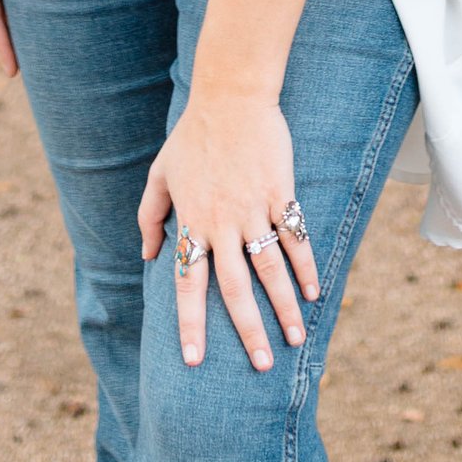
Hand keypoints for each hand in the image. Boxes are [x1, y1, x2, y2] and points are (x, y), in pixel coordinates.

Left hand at [139, 89, 321, 371]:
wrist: (231, 95)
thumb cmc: (192, 134)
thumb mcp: (160, 174)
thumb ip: (149, 216)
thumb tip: (146, 255)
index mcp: (192, 222)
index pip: (188, 284)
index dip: (191, 324)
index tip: (193, 361)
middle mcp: (222, 223)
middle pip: (235, 289)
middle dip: (248, 331)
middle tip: (261, 366)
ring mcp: (253, 209)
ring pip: (270, 270)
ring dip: (284, 308)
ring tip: (295, 340)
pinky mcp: (281, 194)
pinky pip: (295, 238)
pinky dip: (306, 267)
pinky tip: (315, 293)